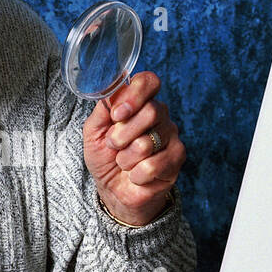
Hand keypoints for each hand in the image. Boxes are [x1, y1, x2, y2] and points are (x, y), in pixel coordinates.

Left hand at [82, 71, 186, 225]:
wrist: (113, 189)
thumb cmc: (105, 156)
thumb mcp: (94, 131)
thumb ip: (103, 109)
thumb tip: (112, 89)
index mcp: (140, 101)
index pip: (148, 82)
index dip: (135, 95)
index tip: (117, 114)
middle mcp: (160, 114)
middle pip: (151, 111)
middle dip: (122, 134)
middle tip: (114, 145)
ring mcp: (171, 136)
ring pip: (147, 143)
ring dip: (126, 158)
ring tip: (124, 162)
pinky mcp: (176, 158)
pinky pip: (152, 165)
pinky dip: (135, 174)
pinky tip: (136, 175)